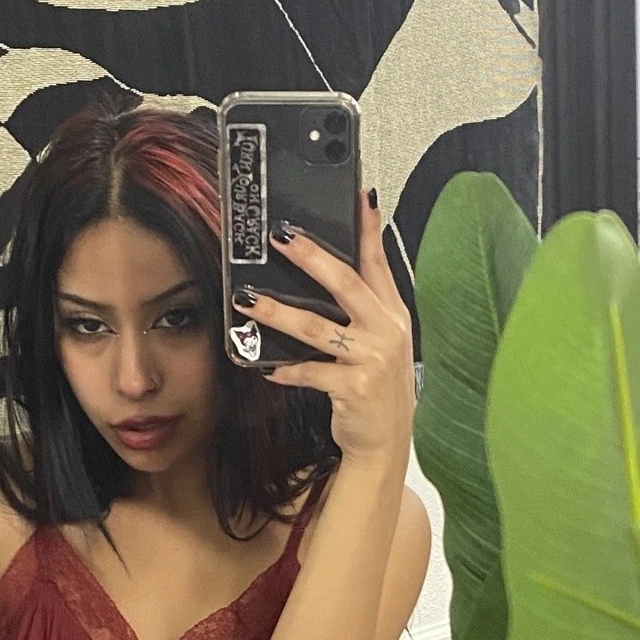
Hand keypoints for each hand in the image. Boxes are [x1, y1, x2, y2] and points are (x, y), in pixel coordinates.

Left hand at [235, 191, 415, 463]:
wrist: (386, 442)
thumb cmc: (377, 388)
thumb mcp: (380, 342)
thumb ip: (363, 307)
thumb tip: (330, 270)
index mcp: (392, 314)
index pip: (377, 262)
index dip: (367, 229)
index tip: (357, 196)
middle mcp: (386, 331)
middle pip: (346, 284)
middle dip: (311, 257)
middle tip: (280, 237)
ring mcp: (372, 360)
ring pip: (316, 327)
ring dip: (277, 312)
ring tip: (246, 299)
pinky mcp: (354, 388)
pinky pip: (310, 371)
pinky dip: (285, 369)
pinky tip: (265, 366)